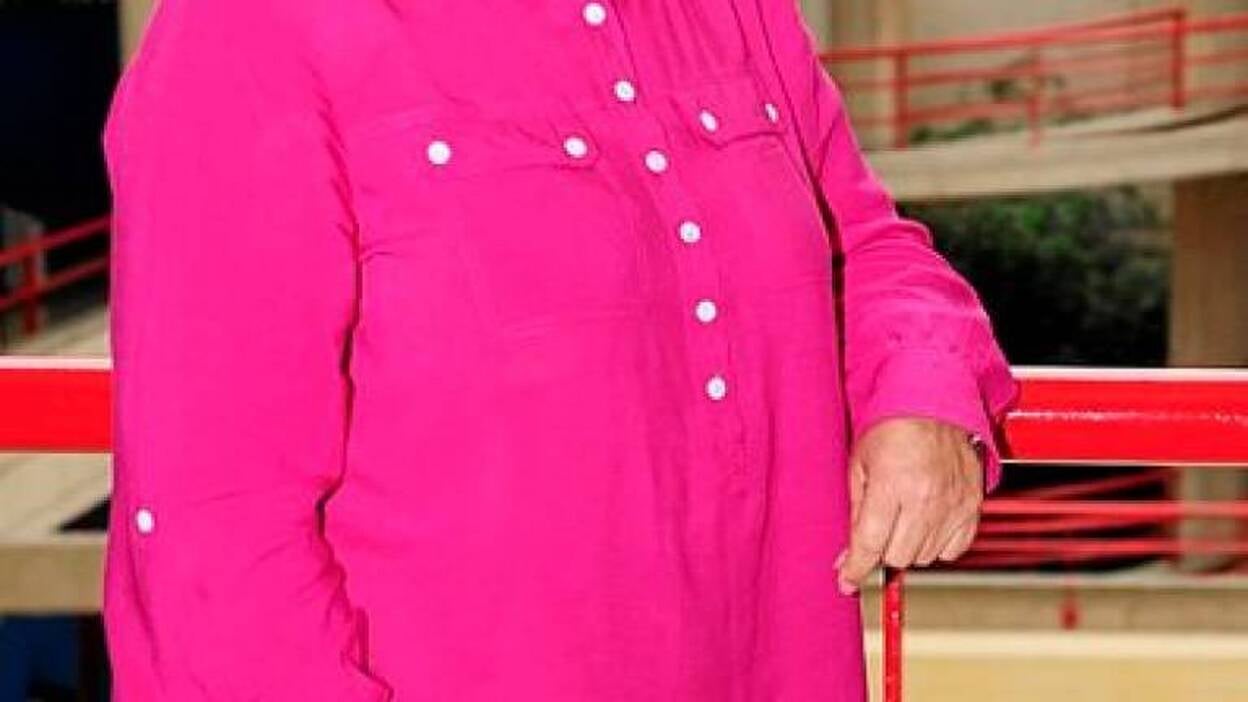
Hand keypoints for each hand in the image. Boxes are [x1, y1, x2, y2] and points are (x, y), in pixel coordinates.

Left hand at [835, 416, 983, 594]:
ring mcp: (953, 504)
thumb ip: (855, 512)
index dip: (855, 568)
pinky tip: (926, 523)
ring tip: (902, 518)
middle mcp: (927, 498)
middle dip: (881, 550)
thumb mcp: (859, 464)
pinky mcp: (973, 506)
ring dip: (909, 546)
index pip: (870, 544)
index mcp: (893, 485)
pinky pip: (955, 549)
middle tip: (877, 532)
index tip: (846, 580)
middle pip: (898, 556)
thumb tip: (847, 556)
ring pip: (926, 556)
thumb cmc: (893, 427)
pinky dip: (938, 544)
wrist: (936, 404)